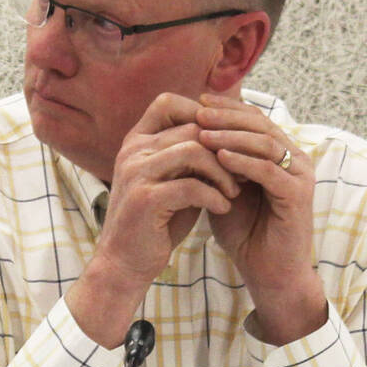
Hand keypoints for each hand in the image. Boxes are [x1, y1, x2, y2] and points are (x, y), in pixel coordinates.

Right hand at [67, 93, 242, 346]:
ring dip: (223, 171)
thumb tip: (230, 136)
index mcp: (136, 141)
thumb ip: (191, 158)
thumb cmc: (155, 222)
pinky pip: (192, 186)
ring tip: (234, 191)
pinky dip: (215, 196)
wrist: (125, 263)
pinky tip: (223, 208)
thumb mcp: (173, 181)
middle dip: (224, 149)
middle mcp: (132, 150)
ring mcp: (136, 173)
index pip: (168, 103)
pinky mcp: (146, 200)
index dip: (202, 115)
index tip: (226, 142)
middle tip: (242, 172)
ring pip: (193, 151)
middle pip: (191, 128)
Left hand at [194, 93, 326, 343]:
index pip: (255, 119)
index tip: (196, 102)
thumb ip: (215, 161)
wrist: (268, 274)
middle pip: (261, 124)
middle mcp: (295, 160)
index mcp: (280, 154)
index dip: (227, 108)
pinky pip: (268, 170)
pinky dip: (243, 161)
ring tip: (202, 132)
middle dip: (227, 116)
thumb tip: (188, 132)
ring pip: (265, 143)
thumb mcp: (224, 188)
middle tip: (198, 111)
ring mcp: (300, 176)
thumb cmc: (245, 233)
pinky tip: (220, 157)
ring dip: (231, 135)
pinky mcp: (299, 195)